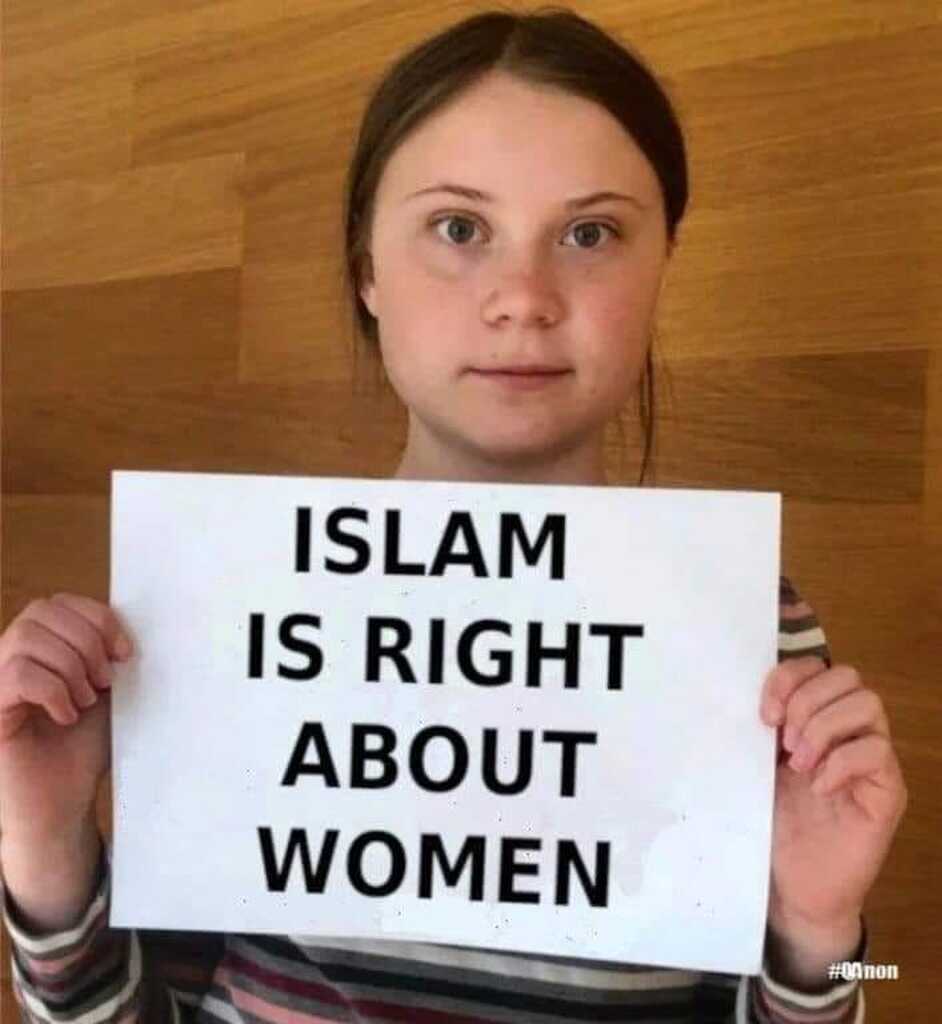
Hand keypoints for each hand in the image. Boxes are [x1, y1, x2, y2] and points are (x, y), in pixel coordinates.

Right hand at [0, 593, 133, 844]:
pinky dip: (53, 691)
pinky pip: (17, 674)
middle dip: (86, 642)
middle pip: (42, 611)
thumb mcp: (105, 690)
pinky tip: (66, 716)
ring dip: (70, 667)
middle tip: (103, 682)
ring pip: (28, 637)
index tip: (124, 653)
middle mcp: (9, 658)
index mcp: (39, 648)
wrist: (63, 803)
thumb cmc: (81, 748)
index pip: (59, 602)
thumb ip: (107, 654)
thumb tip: (124, 625)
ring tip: (85, 700)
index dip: (97, 618)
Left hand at [760, 656, 906, 937]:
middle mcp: (849, 732)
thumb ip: (761, 728)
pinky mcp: (887, 792)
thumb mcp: (758, 765)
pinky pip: (878, 752)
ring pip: (868, 704)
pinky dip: (842, 762)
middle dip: (807, 700)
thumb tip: (739, 690)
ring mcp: (872, 760)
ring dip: (824, 727)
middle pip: (847, 677)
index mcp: (815, 718)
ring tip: (798, 763)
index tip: (764, 713)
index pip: (817, 667)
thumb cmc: (775, 823)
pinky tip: (818, 787)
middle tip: (783, 741)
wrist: (793, 886)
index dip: (789, 678)